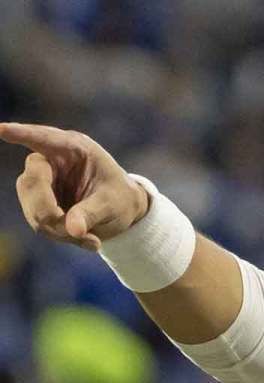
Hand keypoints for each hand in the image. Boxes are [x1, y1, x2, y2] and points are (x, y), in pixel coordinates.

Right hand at [0, 122, 149, 252]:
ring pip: (33, 208)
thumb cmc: (120, 198)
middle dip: (51, 213)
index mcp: (73, 148)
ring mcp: (40, 181)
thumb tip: (73, 229)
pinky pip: (39, 222)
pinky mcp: (36, 201)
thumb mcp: (114, 204)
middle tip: (79, 233)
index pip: (43, 138)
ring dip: (58, 229)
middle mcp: (50, 160)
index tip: (3, 129)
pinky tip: (87, 240)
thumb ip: (92, 213)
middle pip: (32, 183)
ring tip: (91, 239)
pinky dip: (61, 235)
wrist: (120, 211)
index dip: (22, 133)